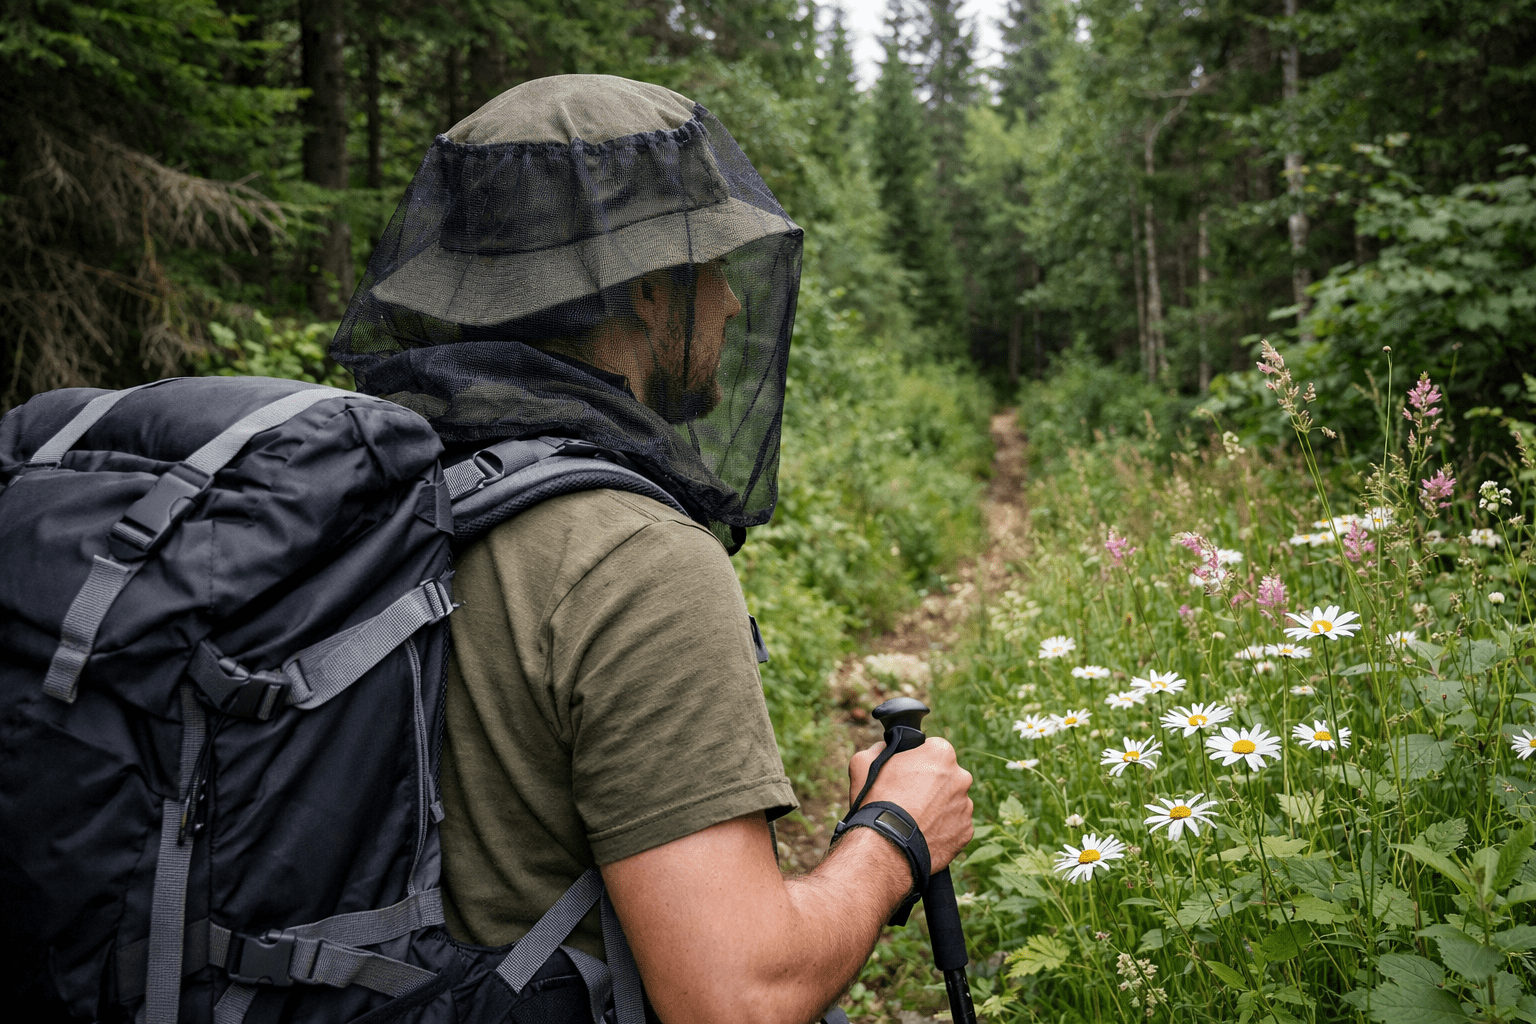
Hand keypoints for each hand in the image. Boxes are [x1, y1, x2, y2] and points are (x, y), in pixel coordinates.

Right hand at [848, 737, 973, 871]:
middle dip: (932, 784)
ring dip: (938, 808)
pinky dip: (942, 830)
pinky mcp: (966, 832)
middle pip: (947, 776)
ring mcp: (966, 806)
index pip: (933, 749)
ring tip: (915, 820)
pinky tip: (923, 834)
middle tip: (909, 799)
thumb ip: (878, 749)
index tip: (906, 774)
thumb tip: (884, 748)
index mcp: (942, 753)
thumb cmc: (877, 801)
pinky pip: (955, 827)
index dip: (917, 761)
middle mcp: (961, 777)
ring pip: (952, 802)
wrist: (887, 846)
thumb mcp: (863, 763)